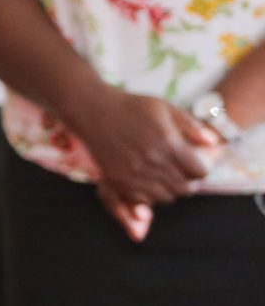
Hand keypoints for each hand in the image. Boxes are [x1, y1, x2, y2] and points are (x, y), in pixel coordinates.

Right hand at [61, 83, 219, 240]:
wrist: (92, 110)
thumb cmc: (131, 106)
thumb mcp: (165, 108)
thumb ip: (191, 126)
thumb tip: (213, 143)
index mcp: (169, 143)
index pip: (199, 172)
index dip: (200, 170)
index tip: (193, 164)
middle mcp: (152, 161)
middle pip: (184, 189)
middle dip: (187, 182)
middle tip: (180, 172)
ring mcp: (134, 173)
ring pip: (165, 197)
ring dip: (168, 190)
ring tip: (163, 176)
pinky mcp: (117, 179)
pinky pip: (143, 199)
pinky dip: (149, 195)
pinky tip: (146, 181)